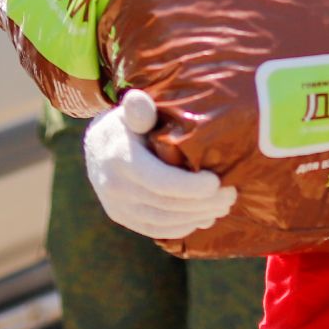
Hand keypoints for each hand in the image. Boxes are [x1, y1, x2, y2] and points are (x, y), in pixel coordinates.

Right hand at [83, 90, 236, 239]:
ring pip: (162, 221)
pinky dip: (182, 227)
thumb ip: (139, 108)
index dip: (190, 186)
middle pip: (165, 205)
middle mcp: (114, 187)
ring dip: (196, 217)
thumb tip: (137, 99)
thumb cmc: (124, 122)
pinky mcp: (122, 217)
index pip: (159, 181)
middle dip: (202, 203)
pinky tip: (204, 218)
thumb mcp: (129, 111)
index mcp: (120, 159)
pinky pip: (154, 229)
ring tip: (223, 206)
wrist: (97, 146)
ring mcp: (117, 206)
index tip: (217, 181)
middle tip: (231, 194)